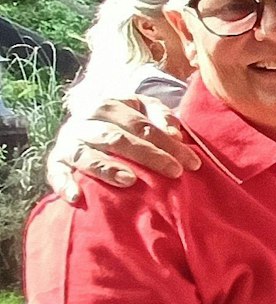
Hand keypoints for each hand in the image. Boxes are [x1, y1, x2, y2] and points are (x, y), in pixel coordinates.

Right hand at [48, 96, 200, 203]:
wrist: (88, 123)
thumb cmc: (126, 121)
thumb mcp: (144, 109)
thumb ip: (161, 116)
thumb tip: (175, 133)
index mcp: (109, 105)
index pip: (141, 125)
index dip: (168, 143)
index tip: (192, 163)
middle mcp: (86, 122)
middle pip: (118, 139)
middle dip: (149, 156)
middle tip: (174, 172)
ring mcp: (69, 142)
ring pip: (88, 155)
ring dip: (107, 168)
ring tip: (129, 180)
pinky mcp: (56, 161)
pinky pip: (56, 173)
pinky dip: (64, 184)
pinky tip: (76, 198)